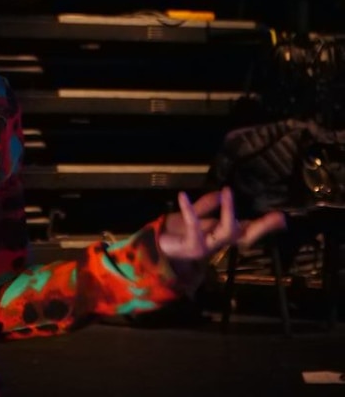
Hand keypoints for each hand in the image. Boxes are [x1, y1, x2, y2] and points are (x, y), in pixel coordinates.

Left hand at [158, 187, 286, 261]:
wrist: (156, 248)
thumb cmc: (177, 234)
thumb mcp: (194, 217)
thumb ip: (206, 206)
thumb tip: (220, 192)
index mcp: (220, 235)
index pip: (247, 230)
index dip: (264, 225)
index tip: (282, 218)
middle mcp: (217, 242)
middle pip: (244, 235)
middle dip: (261, 227)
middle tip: (277, 216)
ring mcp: (206, 246)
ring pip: (226, 232)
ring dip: (228, 211)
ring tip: (228, 191)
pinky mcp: (191, 245)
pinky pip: (194, 227)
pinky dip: (189, 210)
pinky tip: (183, 196)